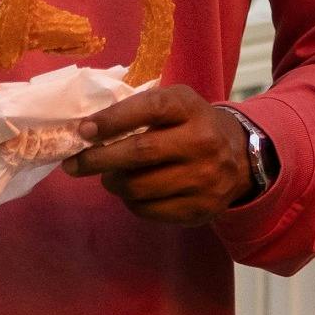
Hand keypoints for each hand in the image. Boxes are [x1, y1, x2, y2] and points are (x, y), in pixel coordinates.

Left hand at [71, 84, 261, 222]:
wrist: (241, 158)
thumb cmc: (192, 124)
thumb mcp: (175, 104)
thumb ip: (139, 109)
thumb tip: (87, 131)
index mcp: (190, 108)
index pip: (148, 109)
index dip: (112, 120)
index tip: (83, 131)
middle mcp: (201, 142)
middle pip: (139, 153)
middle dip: (98, 160)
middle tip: (74, 164)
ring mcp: (203, 179)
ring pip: (139, 187)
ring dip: (113, 183)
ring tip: (109, 177)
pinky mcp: (199, 209)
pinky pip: (149, 211)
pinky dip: (131, 202)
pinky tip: (132, 192)